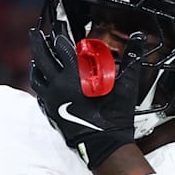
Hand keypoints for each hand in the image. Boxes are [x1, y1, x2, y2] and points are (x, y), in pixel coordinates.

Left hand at [28, 29, 142, 167]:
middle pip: (42, 57)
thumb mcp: (126, 84)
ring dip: (36, 62)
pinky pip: (39, 93)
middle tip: (35, 32)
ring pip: (37, 76)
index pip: (62, 48)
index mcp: (75, 75)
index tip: (59, 29)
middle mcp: (59, 85)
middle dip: (38, 42)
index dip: (60, 37)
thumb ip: (132, 57)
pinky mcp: (50, 111)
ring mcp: (52, 99)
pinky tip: (41, 81)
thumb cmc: (115, 115)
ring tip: (36, 55)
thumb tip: (139, 37)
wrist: (104, 144)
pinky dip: (39, 83)